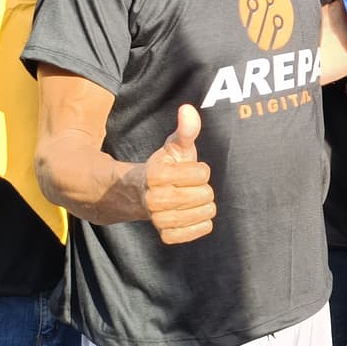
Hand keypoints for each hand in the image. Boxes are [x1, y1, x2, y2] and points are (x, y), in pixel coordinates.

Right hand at [143, 105, 215, 243]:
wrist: (140, 195)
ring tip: (189, 199)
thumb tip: (188, 109)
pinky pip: (199, 231)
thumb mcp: (174, 147)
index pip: (202, 174)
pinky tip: (192, 214)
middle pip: (205, 194)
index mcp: (156, 175)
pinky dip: (200, 223)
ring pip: (205, 212)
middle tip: (188, 186)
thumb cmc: (165, 168)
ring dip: (203, 205)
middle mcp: (155, 200)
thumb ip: (185, 130)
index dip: (200, 170)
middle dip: (203, 188)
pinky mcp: (167, 236)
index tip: (188, 171)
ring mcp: (160, 220)